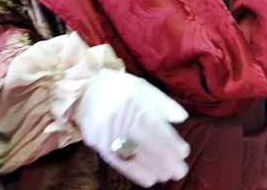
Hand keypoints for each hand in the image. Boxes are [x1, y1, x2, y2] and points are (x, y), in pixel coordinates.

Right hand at [74, 68, 189, 186]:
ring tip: (166, 177)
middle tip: (179, 172)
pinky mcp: (97, 141)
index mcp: (135, 99)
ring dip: (152, 168)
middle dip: (166, 159)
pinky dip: (134, 172)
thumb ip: (163, 103)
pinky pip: (118, 160)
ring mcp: (108, 129)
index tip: (183, 154)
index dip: (171, 141)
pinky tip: (147, 179)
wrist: (83, 88)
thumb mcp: (142, 86)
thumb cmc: (118, 88)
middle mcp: (122, 115)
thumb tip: (182, 119)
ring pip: (134, 153)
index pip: (157, 125)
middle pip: (148, 141)